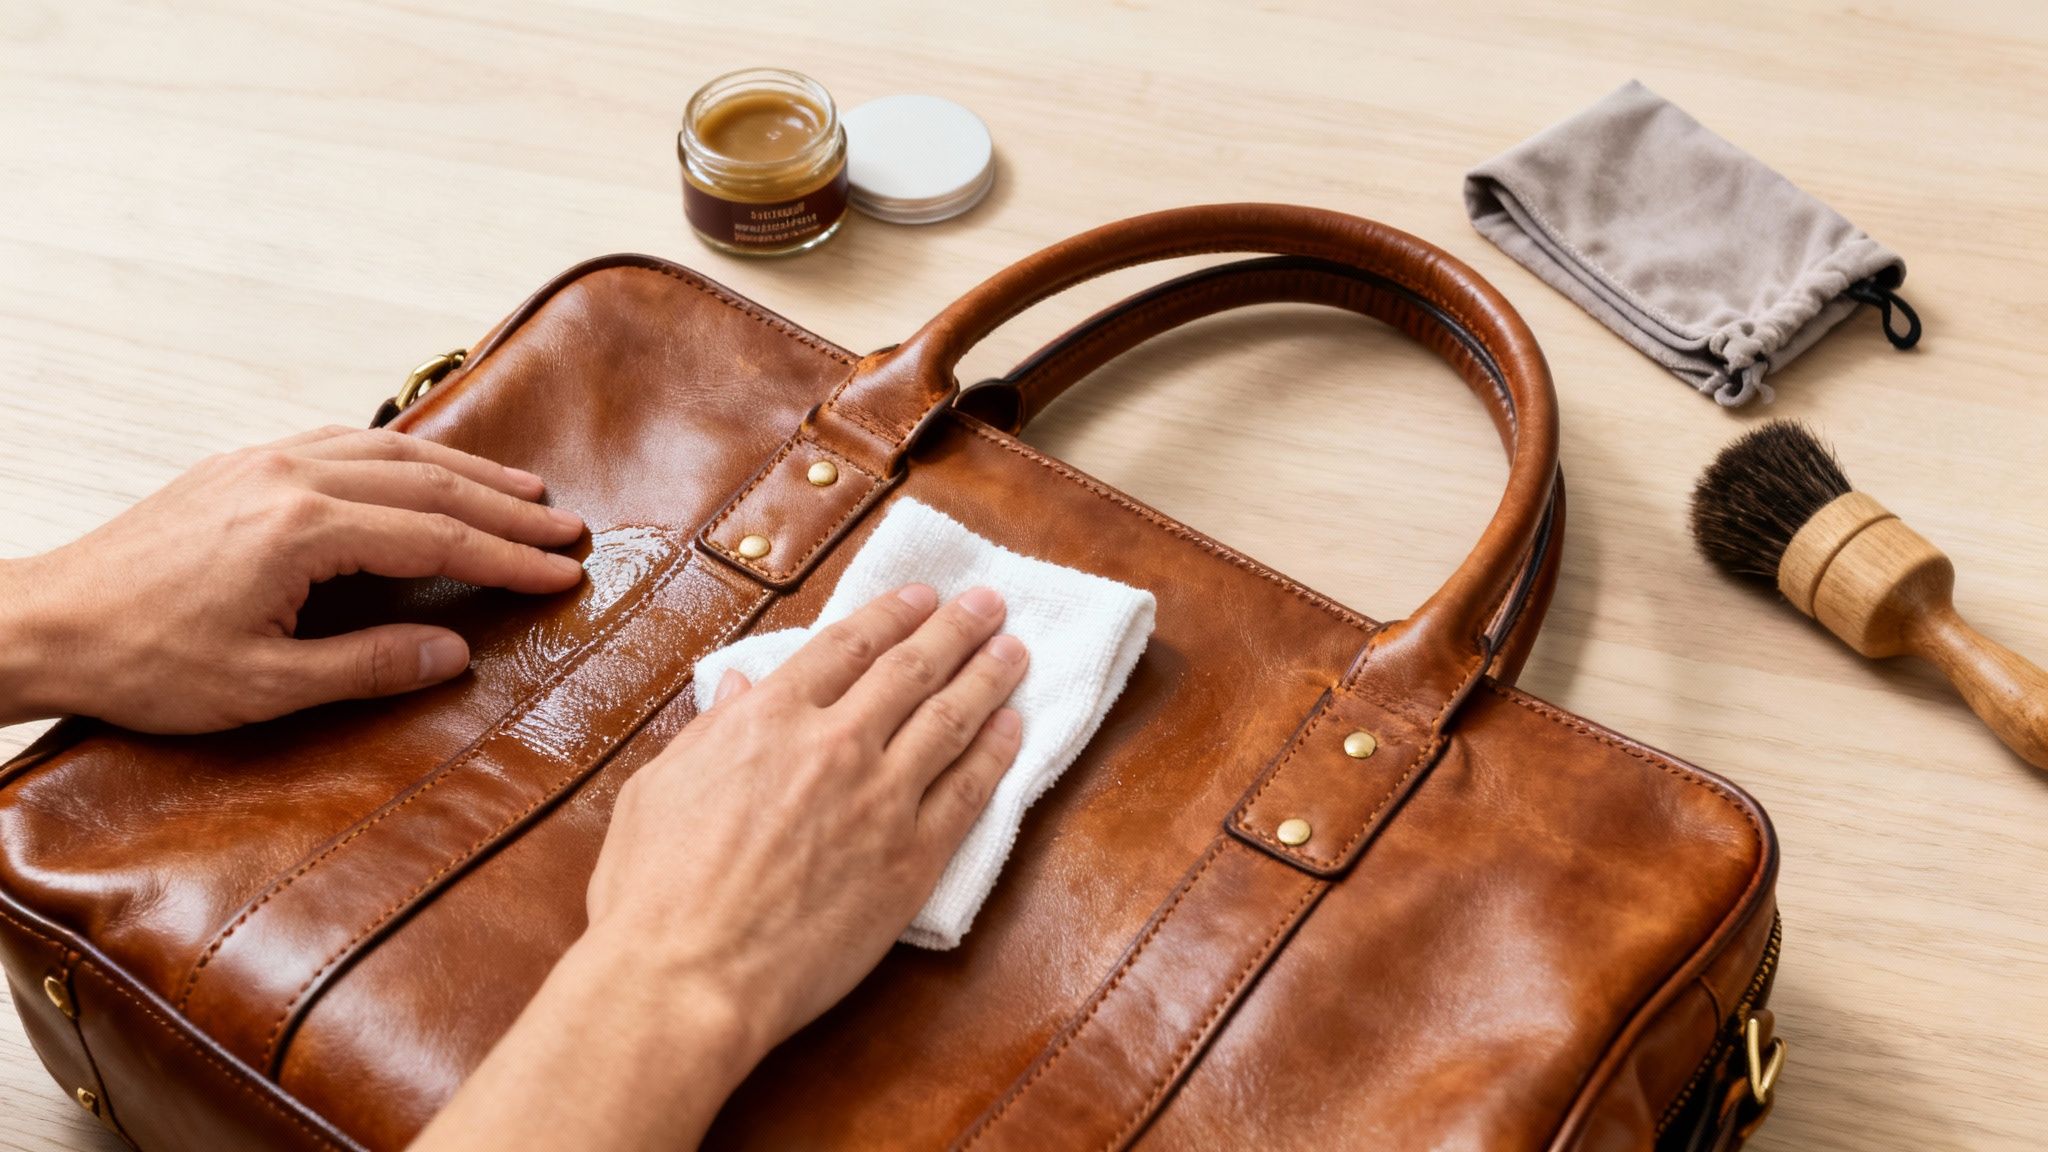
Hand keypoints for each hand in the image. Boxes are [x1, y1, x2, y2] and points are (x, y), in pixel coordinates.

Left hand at [0, 426, 584, 732]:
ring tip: (522, 489)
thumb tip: (454, 652)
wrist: (46, 623)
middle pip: (426, 482)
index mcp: (301, 530)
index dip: (507, 557)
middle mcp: (288, 478)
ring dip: (463, 471)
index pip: (435, 536)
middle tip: (566, 527)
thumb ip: (369, 664)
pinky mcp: (240, 466)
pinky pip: (343, 445)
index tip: (563, 572)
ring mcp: (262, 463)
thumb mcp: (264, 686)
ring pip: (389, 452)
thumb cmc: (146, 663)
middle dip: (505, 507)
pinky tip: (424, 471)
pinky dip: (402, 456)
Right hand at [409, 584, 1027, 1151]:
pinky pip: (969, 792)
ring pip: (952, 719)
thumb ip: (712, 730)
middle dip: (956, 629)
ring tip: (1014, 650)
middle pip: (912, 669)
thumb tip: (742, 686)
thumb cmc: (654, 892)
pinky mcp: (912, 859)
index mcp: (771, 718)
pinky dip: (996, 754)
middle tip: (990, 604)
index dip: (893, 614)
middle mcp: (835, 743)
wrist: (689, 978)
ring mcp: (881, 799)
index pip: (849, 644)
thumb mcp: (658, 787)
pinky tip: (1014, 729)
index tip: (924, 596)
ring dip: (988, 677)